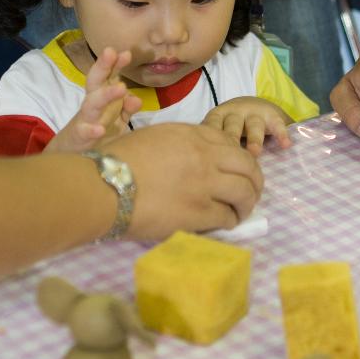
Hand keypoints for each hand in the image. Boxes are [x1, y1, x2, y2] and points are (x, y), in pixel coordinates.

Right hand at [45, 47, 141, 153]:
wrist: (72, 155)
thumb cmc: (97, 131)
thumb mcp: (116, 119)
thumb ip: (127, 108)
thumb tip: (136, 98)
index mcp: (102, 97)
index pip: (108, 76)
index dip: (115, 64)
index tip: (126, 53)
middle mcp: (92, 104)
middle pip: (95, 82)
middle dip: (103, 66)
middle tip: (111, 52)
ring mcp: (85, 119)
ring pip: (92, 104)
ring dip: (106, 95)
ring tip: (121, 87)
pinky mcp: (80, 137)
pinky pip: (84, 132)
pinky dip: (91, 130)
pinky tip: (100, 129)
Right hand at [109, 122, 263, 237]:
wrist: (104, 186)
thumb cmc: (117, 161)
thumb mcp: (152, 137)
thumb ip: (178, 143)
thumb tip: (190, 157)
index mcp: (191, 135)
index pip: (230, 143)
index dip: (238, 158)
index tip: (235, 170)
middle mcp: (205, 156)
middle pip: (248, 166)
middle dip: (255, 180)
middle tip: (250, 193)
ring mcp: (205, 184)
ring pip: (245, 192)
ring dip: (247, 204)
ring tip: (240, 212)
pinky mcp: (199, 212)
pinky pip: (227, 216)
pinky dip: (230, 221)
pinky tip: (224, 223)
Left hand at [202, 97, 291, 155]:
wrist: (252, 104)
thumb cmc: (228, 127)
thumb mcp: (217, 131)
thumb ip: (209, 146)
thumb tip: (196, 176)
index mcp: (217, 117)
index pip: (212, 127)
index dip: (211, 142)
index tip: (209, 159)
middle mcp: (234, 113)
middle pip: (232, 126)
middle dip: (231, 140)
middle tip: (231, 157)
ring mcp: (253, 113)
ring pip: (253, 125)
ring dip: (254, 139)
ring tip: (255, 153)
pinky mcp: (271, 115)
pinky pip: (277, 123)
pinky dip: (280, 134)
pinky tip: (285, 146)